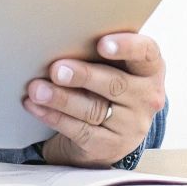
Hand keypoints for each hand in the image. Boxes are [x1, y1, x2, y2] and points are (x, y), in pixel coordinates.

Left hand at [24, 32, 165, 167]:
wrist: (111, 133)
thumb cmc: (108, 86)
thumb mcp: (115, 67)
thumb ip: (100, 53)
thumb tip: (63, 40)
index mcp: (150, 70)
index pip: (146, 52)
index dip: (127, 46)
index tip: (102, 44)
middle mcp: (146, 97)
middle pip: (115, 84)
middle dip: (83, 75)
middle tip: (56, 69)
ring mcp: (130, 125)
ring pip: (94, 109)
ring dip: (61, 98)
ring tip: (37, 89)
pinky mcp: (109, 146)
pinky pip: (80, 130)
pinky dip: (54, 117)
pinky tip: (36, 106)